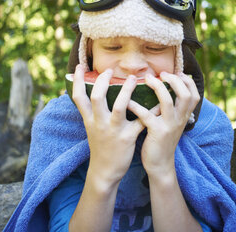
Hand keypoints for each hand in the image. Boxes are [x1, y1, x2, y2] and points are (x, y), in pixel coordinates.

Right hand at [71, 64, 144, 186]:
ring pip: (119, 107)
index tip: (80, 65)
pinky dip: (150, 112)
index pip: (78, 97)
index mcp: (89, 119)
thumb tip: (93, 92)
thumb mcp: (91, 128)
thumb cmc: (100, 146)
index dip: (77, 80)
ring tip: (133, 79)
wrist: (104, 171)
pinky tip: (158, 104)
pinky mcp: (127, 138)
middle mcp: (99, 122)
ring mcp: (113, 130)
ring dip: (126, 91)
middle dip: (103, 81)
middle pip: (97, 97)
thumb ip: (92, 111)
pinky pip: (141, 122)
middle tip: (110, 70)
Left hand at [127, 72, 199, 177]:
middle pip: (185, 94)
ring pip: (168, 101)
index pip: (194, 94)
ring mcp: (169, 126)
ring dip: (157, 87)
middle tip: (161, 74)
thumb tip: (166, 88)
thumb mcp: (172, 123)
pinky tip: (128, 101)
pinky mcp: (156, 132)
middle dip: (174, 80)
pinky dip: (136, 106)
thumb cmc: (162, 139)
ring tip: (147, 79)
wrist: (160, 164)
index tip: (177, 72)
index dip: (187, 81)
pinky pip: (147, 115)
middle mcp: (180, 119)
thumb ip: (172, 108)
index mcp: (184, 116)